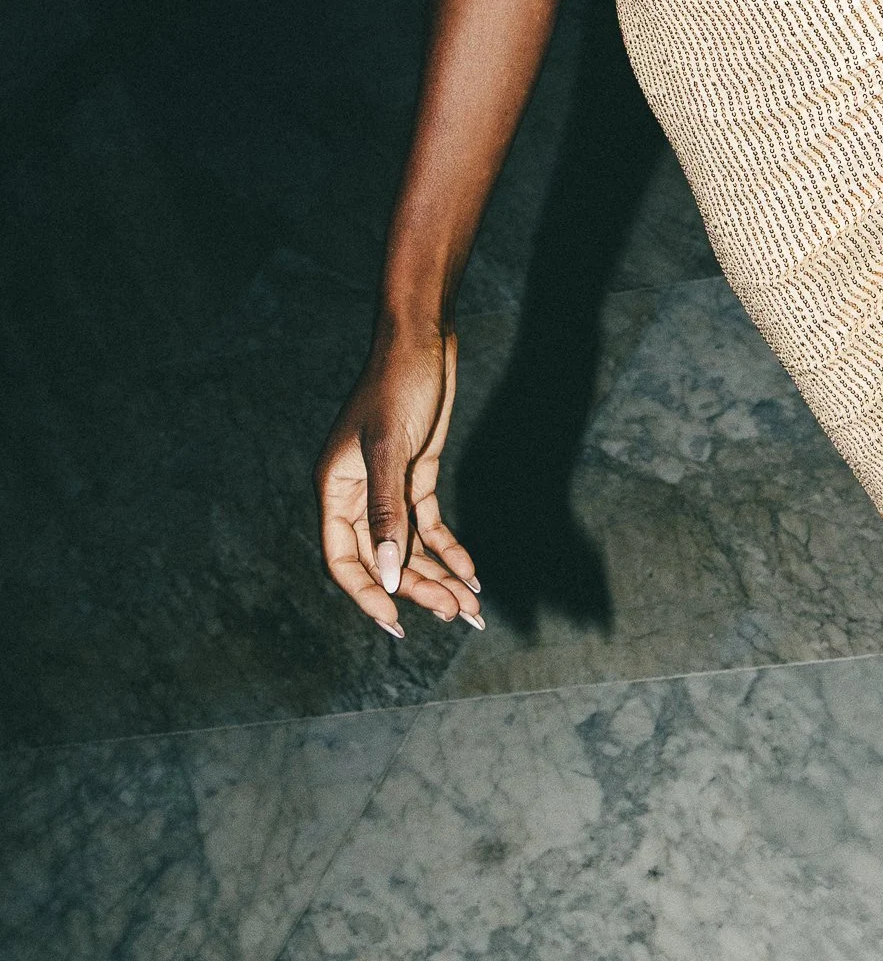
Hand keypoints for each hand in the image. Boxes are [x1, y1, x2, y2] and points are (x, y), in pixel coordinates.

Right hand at [315, 322, 482, 637]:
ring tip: (468, 605)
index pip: (344, 559)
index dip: (369, 593)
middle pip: (384, 558)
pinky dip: (448, 549)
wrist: (423, 337)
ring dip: (437, 575)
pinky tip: (469, 571)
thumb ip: (387, 512)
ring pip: (408, 546)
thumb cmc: (397, 384)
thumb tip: (388, 574)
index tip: (397, 623)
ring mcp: (388, 486)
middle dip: (417, 588)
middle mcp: (358, 494)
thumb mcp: (391, 447)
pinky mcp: (415, 475)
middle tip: (454, 613)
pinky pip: (427, 525)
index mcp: (335, 489)